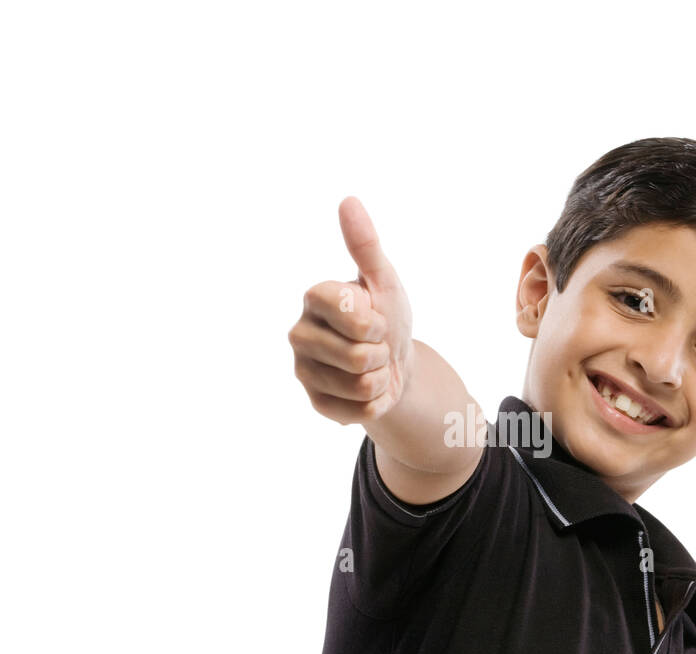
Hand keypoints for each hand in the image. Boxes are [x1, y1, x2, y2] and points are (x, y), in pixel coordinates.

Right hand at [289, 196, 415, 424]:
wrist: (395, 363)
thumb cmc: (386, 315)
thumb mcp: (383, 280)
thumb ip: (365, 245)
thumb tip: (348, 200)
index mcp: (314, 298)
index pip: (352, 314)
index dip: (376, 321)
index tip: (374, 316)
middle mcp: (299, 333)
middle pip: (358, 355)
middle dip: (381, 352)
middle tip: (374, 344)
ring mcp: (304, 371)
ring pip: (360, 384)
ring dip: (379, 377)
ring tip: (370, 366)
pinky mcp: (315, 403)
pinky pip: (361, 410)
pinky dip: (375, 402)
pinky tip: (365, 389)